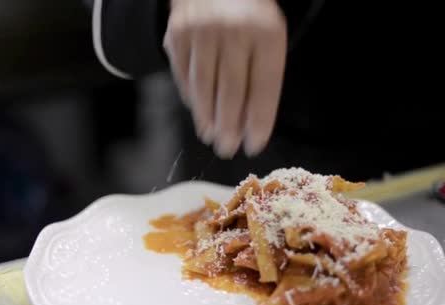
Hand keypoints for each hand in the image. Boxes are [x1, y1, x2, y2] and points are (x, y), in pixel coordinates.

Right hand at [164, 0, 286, 158]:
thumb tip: (251, 123)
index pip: (264, 86)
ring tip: (211, 137)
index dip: (259, 120)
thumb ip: (263, 75)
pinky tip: (198, 112)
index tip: (254, 145)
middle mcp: (233, 31)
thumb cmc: (248, 13)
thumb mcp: (267, 35)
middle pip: (231, 91)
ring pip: (204, 87)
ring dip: (207, 118)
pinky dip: (191, 98)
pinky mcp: (177, 35)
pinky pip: (184, 76)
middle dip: (230, 126)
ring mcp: (201, 32)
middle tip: (228, 150)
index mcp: (266, 32)